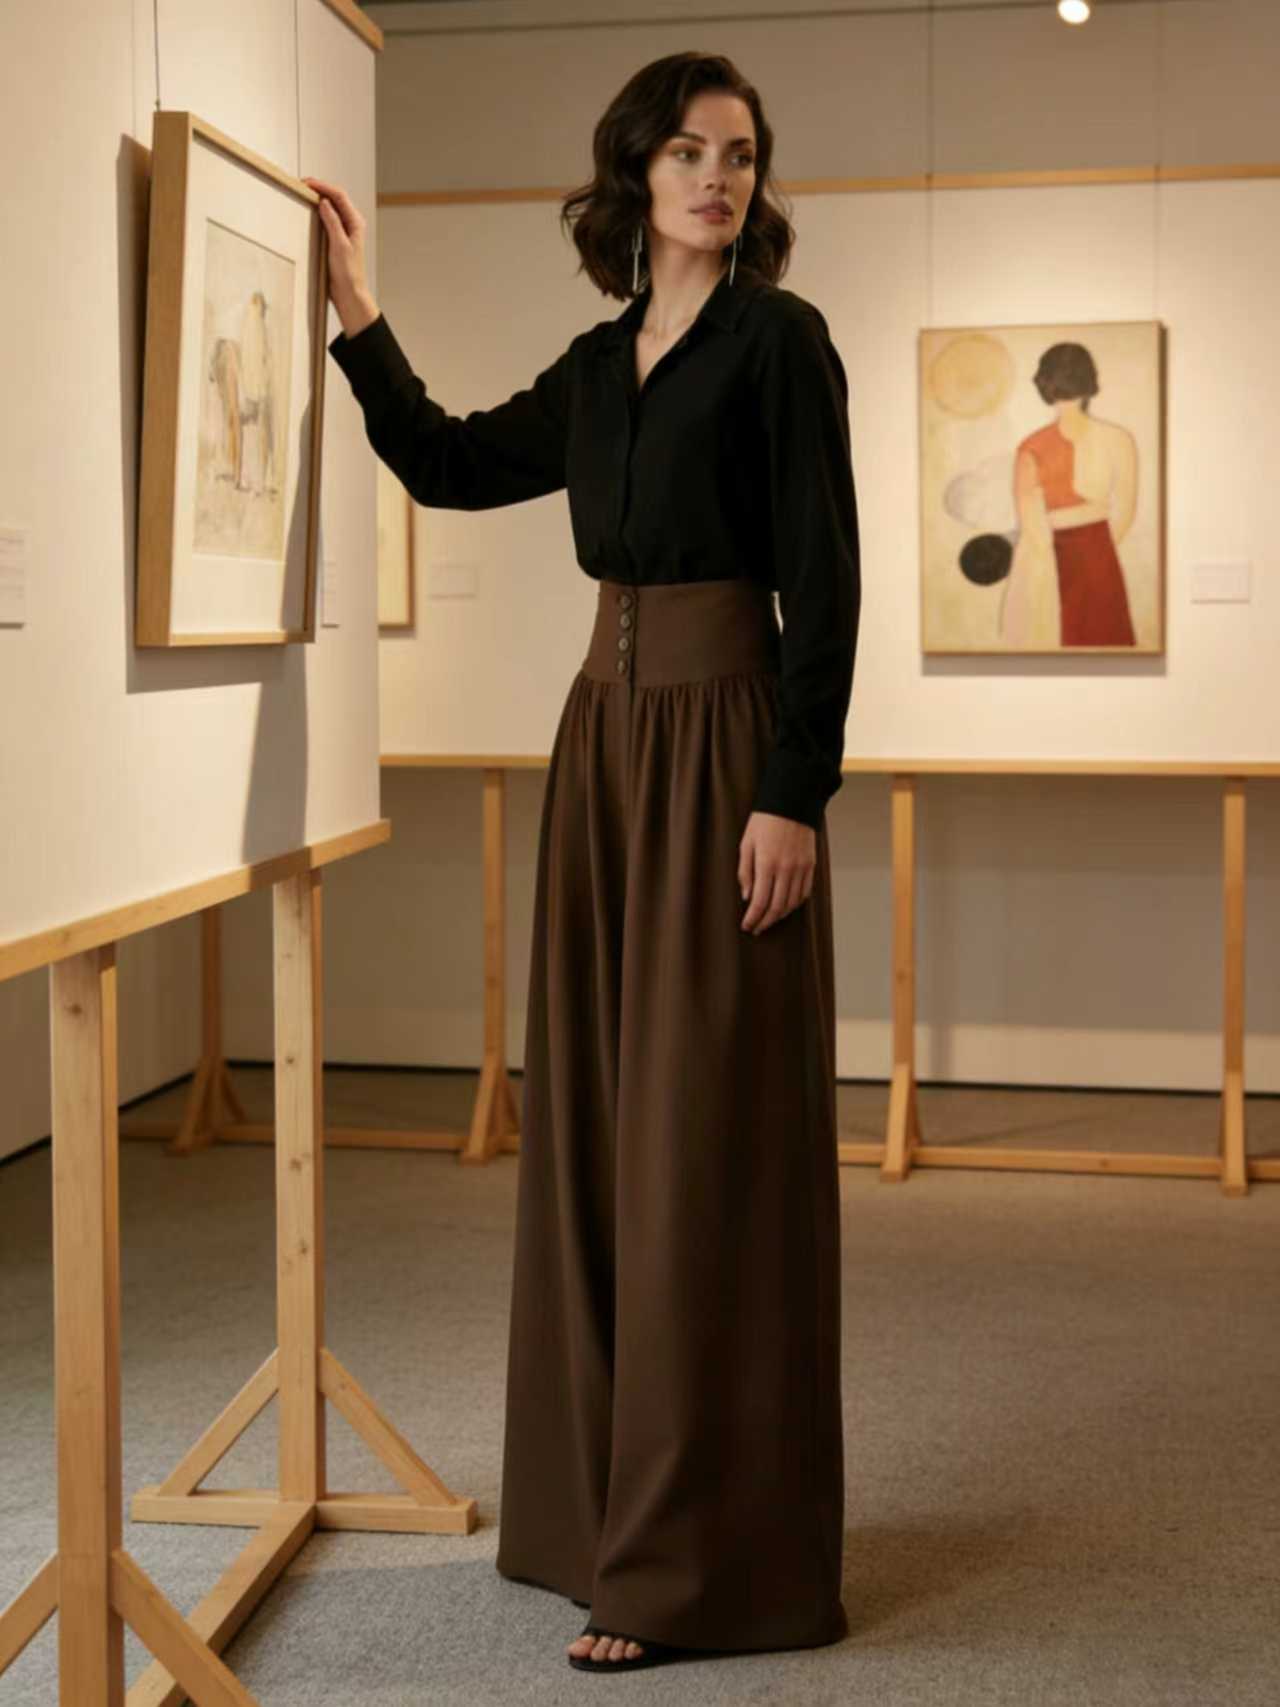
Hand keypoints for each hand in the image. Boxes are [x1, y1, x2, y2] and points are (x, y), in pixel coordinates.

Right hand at [301, 175, 377, 334]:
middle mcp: (351, 224)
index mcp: (356, 223)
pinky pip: (327, 218)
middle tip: (301, 185)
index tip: (307, 183)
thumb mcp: (339, 246)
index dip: (323, 186)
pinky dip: (317, 211)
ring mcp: (344, 230)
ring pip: (331, 207)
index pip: (339, 196)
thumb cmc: (348, 274)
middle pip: (335, 198)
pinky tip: (308, 210)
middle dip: (319, 188)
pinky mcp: (336, 238)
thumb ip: (332, 223)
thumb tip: (324, 202)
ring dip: (318, 198)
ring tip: (303, 193)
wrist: (349, 293)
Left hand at [738, 811, 815, 933]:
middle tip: (756, 928)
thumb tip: (747, 897)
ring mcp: (800, 868)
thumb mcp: (746, 843)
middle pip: (776, 907)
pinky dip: (794, 904)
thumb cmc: (764, 821)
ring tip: (769, 920)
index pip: (759, 902)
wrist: (791, 802)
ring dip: (779, 916)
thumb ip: (745, 872)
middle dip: (765, 922)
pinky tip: (785, 907)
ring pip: (791, 903)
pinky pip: (804, 893)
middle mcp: (786, 869)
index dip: (752, 918)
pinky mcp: (810, 865)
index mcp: (766, 864)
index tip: (746, 926)